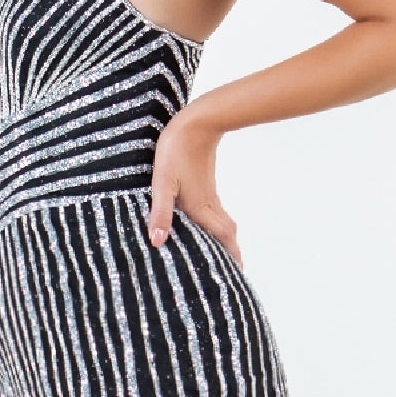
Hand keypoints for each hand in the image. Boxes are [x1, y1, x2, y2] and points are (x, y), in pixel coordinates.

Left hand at [148, 108, 241, 267]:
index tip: (238, 274)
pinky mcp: (206, 184)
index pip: (221, 238)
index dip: (230, 256)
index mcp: (199, 208)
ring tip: (223, 254)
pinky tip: (207, 225)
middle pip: (227, 234)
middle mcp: (208, 204)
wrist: (196, 122)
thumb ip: (161, 212)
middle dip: (231, 252)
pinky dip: (217, 225)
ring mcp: (209, 194)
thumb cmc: (176, 150)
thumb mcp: (163, 182)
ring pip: (223, 222)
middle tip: (234, 270)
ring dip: (226, 239)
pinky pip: (216, 211)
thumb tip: (157, 242)